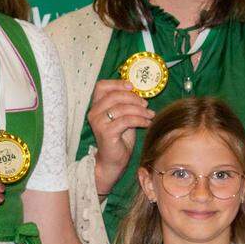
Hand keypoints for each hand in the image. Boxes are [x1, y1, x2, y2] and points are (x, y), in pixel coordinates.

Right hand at [88, 79, 155, 193]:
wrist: (113, 160)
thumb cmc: (119, 137)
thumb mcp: (123, 116)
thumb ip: (126, 104)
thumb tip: (140, 92)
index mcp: (96, 106)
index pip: (101, 86)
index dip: (117, 83)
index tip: (133, 87)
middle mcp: (94, 112)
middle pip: (114, 95)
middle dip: (133, 98)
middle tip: (146, 104)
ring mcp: (99, 122)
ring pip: (122, 108)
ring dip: (140, 110)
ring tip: (150, 115)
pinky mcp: (106, 132)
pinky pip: (126, 120)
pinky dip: (140, 120)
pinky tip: (147, 123)